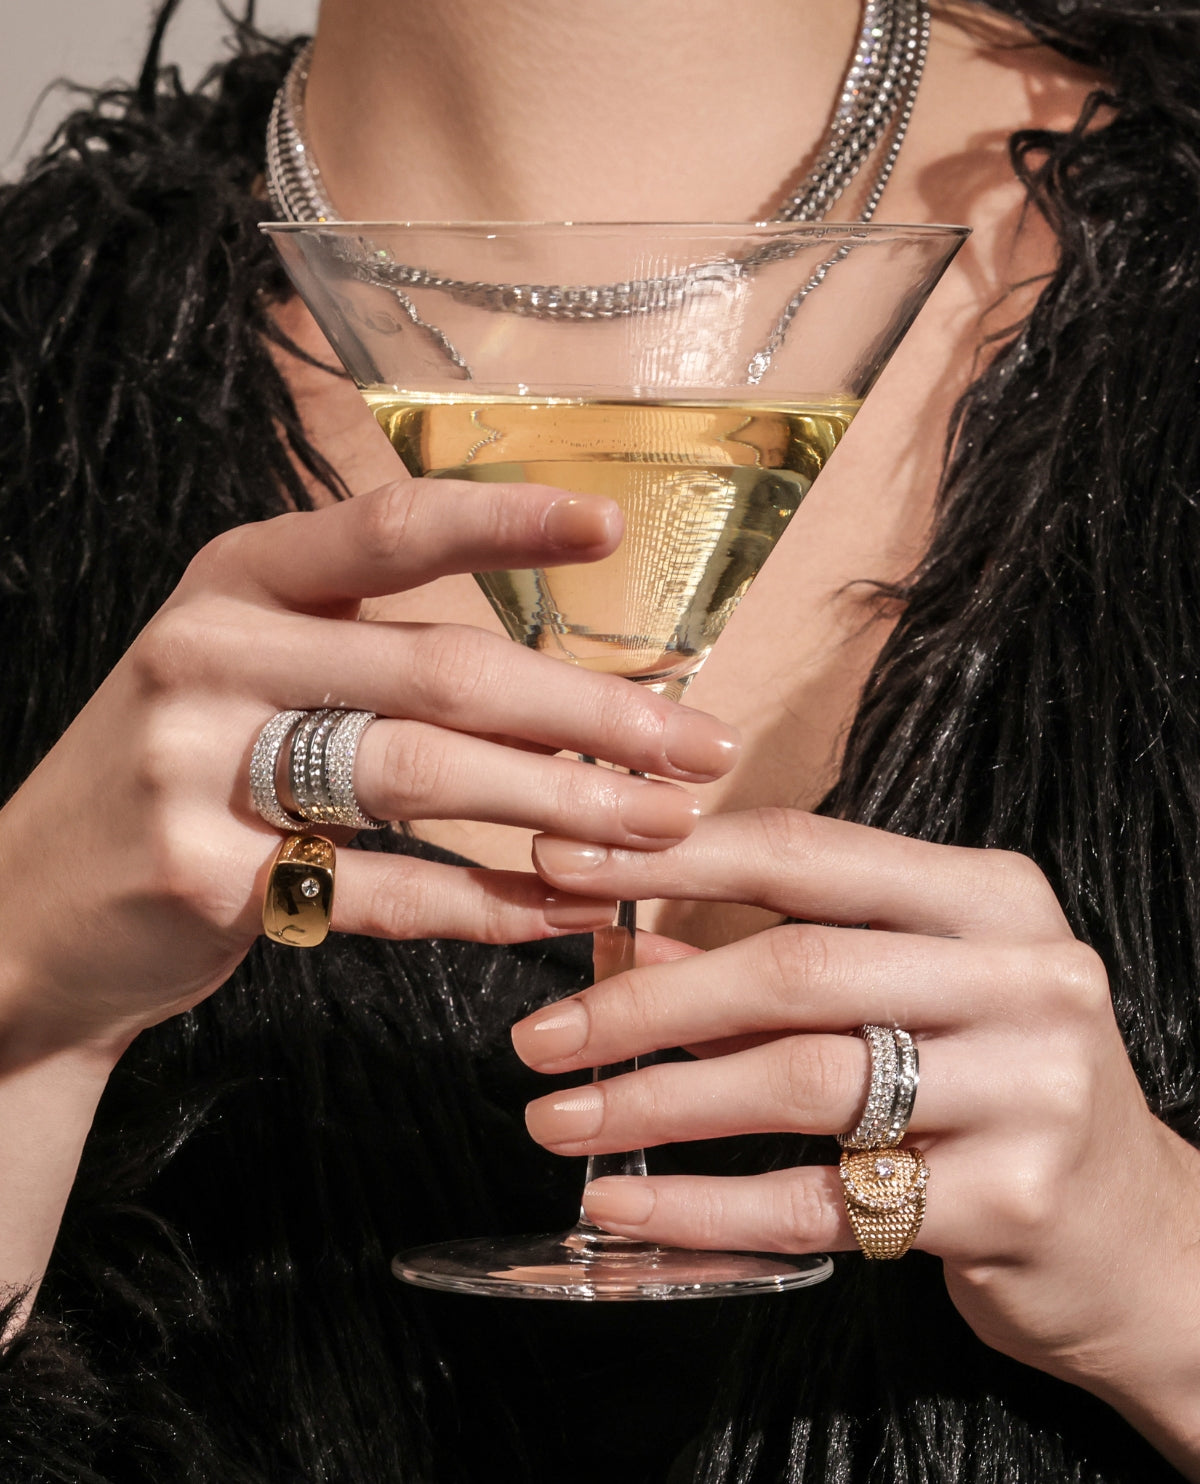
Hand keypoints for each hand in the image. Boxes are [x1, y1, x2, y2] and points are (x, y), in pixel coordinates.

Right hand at [0, 479, 738, 1062]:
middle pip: (442, 669)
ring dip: (563, 807)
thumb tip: (561, 691)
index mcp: (237, 580)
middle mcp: (214, 652)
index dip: (504, 522)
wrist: (27, 908)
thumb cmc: (176, 774)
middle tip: (698, 744)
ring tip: (662, 829)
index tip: (610, 525)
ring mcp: (198, 765)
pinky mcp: (205, 876)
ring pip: (423, 775)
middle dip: (591, 713)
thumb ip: (370, 659)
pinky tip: (566, 910)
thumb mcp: (244, 676)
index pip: (387, 528)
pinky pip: (384, 892)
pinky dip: (488, 903)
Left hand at [512, 809, 1199, 1417]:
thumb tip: (620, 938)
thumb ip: (776, 963)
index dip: (670, 857)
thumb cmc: (998, 1088)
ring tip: (558, 1120)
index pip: (806, 852)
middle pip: (793, 969)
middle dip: (644, 1003)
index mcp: (992, 897)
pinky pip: (821, 1200)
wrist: (1137, 1238)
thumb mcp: (906, 998)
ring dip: (656, 1103)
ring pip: (800, 1082)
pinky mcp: (1012, 1200)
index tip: (559, 866)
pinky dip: (703, 1205)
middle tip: (538, 1038)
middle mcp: (1025, 975)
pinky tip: (622, 1206)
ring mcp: (1032, 1088)